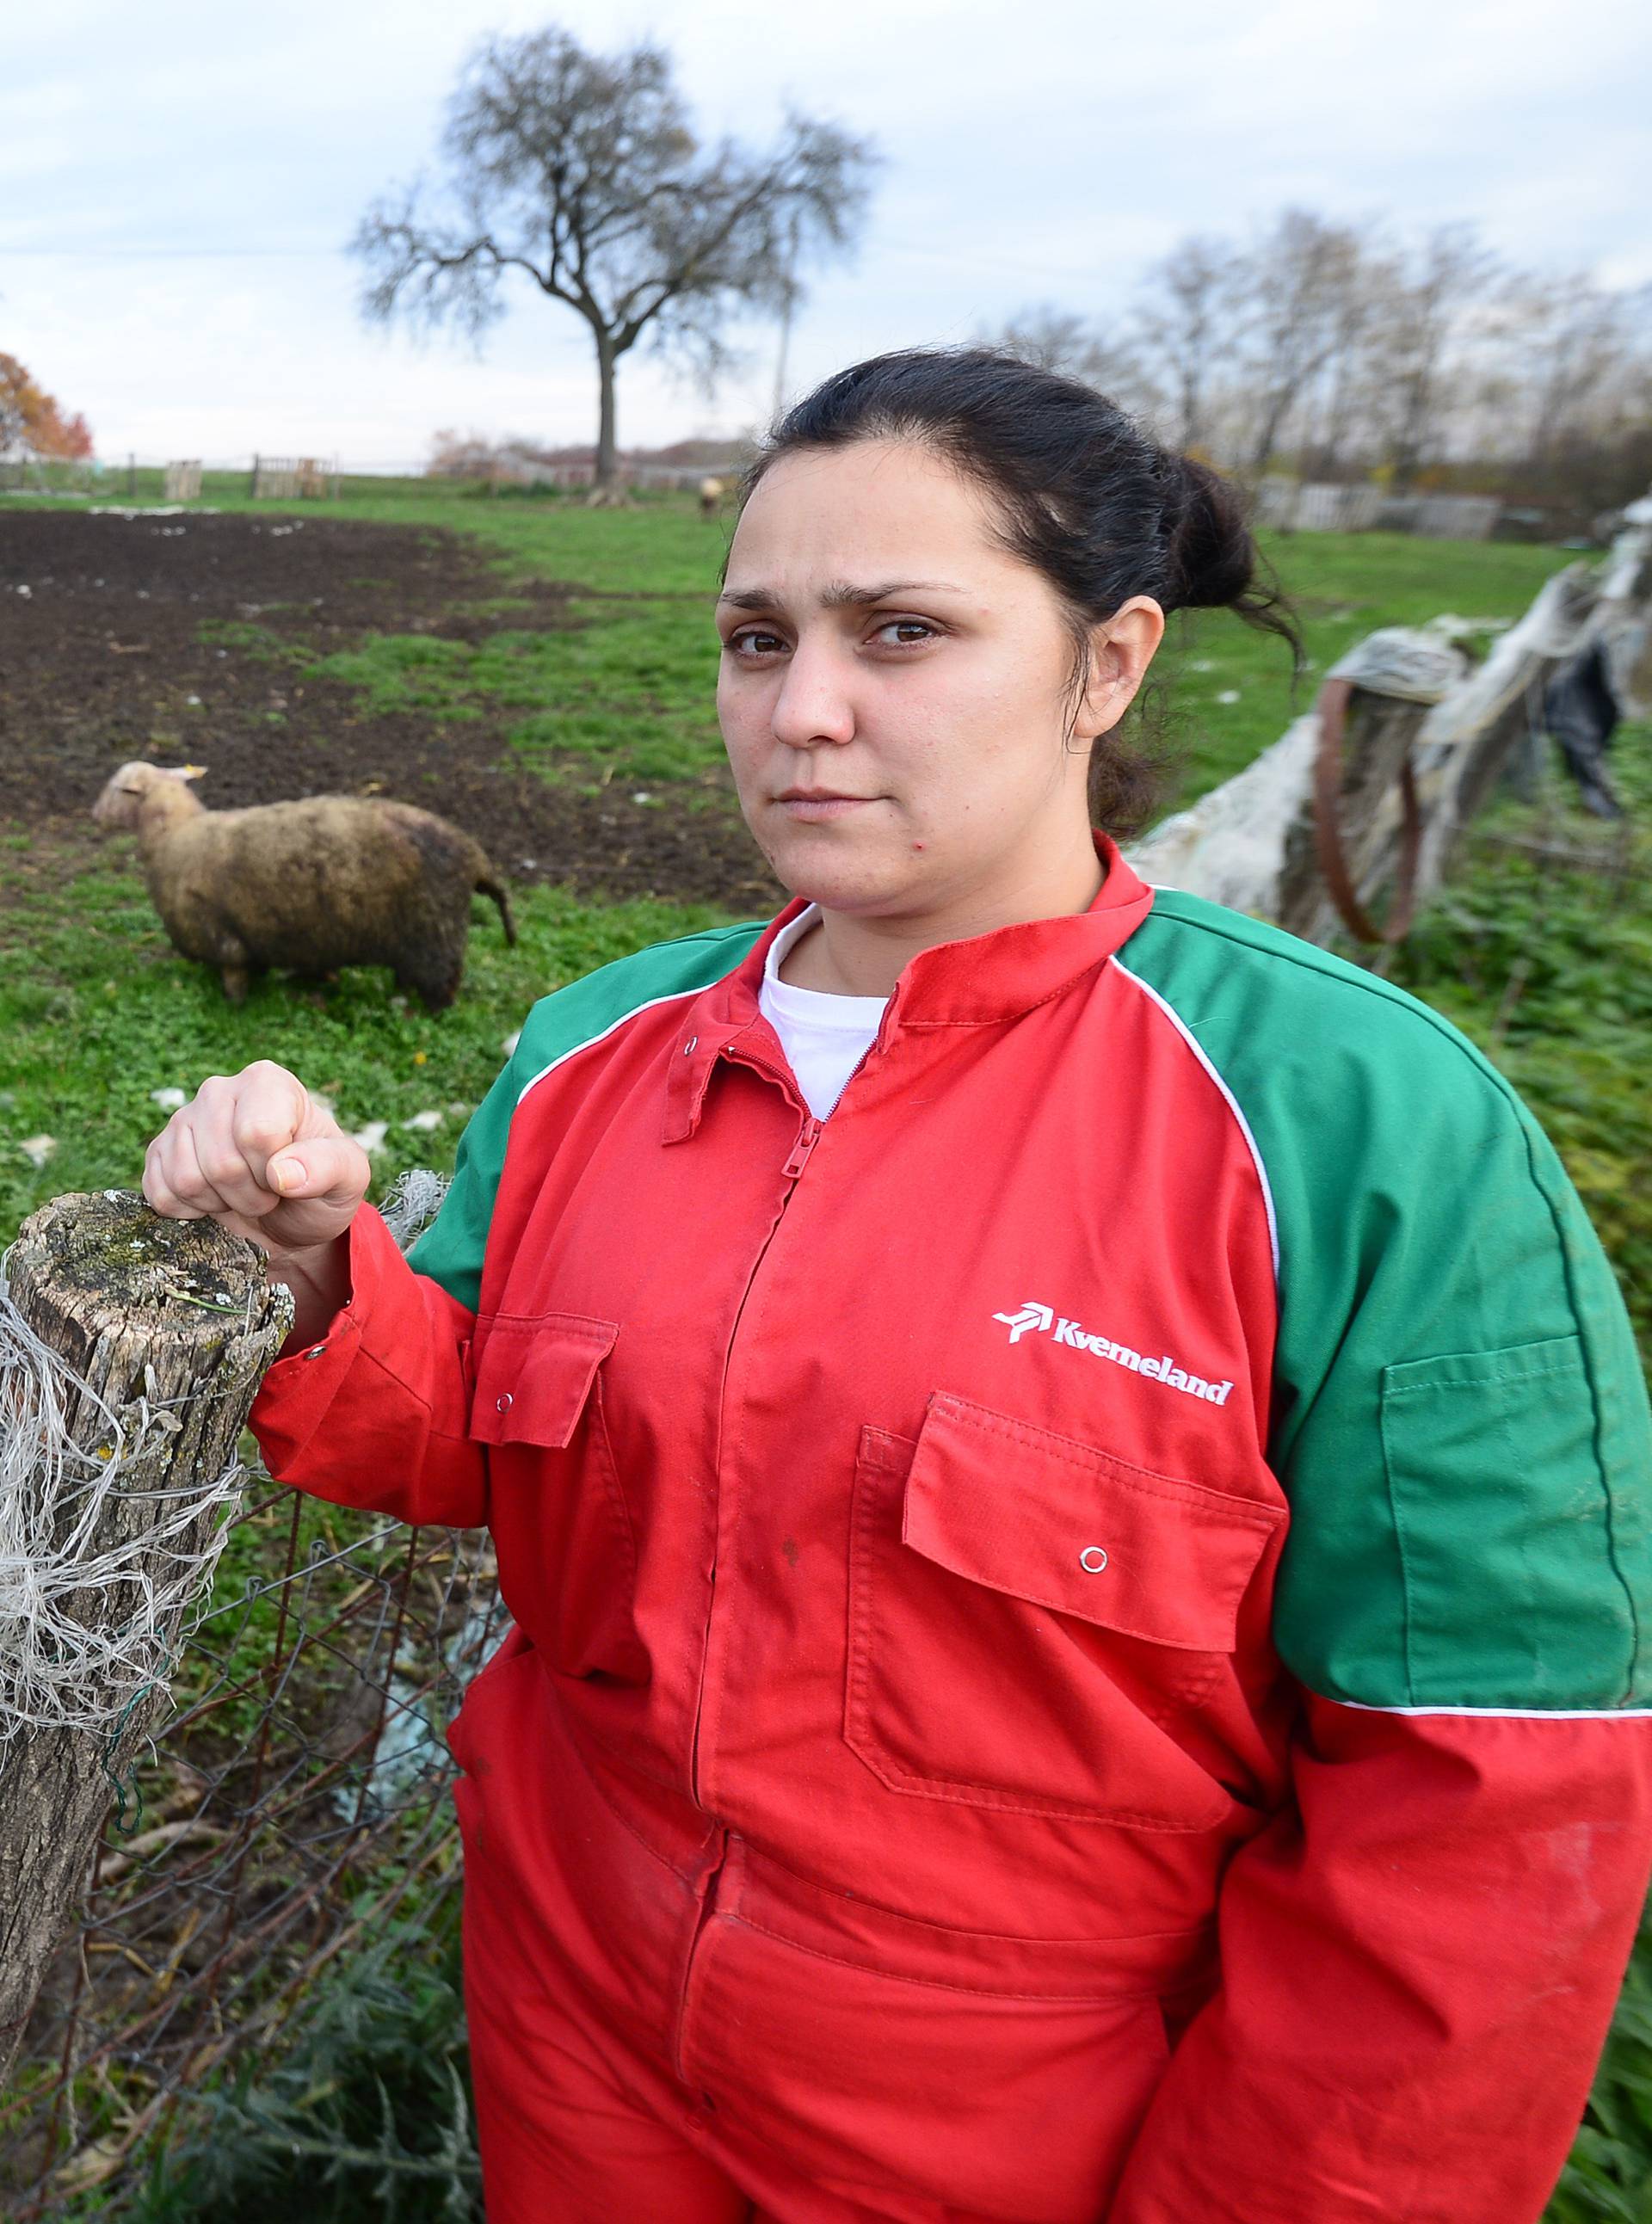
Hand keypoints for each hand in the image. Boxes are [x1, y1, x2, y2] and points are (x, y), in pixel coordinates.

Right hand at [143, 1061, 370, 1256]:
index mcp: (268, 1082)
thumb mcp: (348, 1178)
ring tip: (242, 1194)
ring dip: (221, 1204)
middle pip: (221, 1162)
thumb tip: (282, 1174)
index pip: (257, 1133)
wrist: (289, 1219)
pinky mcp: (158, 1152)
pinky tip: (213, 1200)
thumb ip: (328, 1167)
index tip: (289, 1176)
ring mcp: (183, 1120)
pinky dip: (189, 1211)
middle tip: (268, 1193)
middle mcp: (219, 1091)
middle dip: (250, 1196)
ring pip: (187, 1179)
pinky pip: (160, 1192)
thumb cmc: (321, 1188)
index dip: (274, 1173)